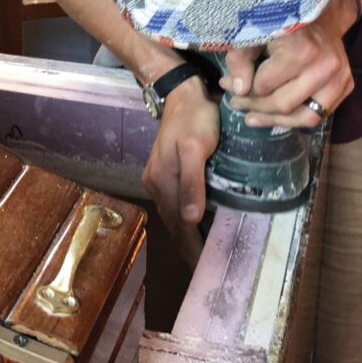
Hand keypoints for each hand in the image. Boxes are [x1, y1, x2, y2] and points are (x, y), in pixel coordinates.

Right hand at [141, 76, 218, 267]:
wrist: (182, 92)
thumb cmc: (194, 118)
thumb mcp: (195, 148)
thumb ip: (192, 182)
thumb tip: (192, 219)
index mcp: (162, 182)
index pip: (178, 225)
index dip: (191, 248)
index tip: (203, 269)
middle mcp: (156, 184)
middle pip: (174, 224)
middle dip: (188, 247)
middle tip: (205, 269)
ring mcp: (158, 178)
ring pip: (174, 215)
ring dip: (187, 235)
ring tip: (204, 253)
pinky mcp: (165, 171)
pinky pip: (175, 203)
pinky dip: (186, 219)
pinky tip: (198, 223)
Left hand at [221, 0, 354, 128]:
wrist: (321, 15)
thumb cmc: (282, 23)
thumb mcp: (253, 34)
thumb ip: (240, 60)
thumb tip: (238, 90)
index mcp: (301, 50)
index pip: (263, 87)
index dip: (241, 89)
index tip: (226, 84)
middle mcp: (325, 66)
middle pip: (283, 105)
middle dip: (254, 107)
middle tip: (236, 103)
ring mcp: (340, 78)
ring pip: (305, 117)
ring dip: (275, 120)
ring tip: (252, 118)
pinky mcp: (346, 85)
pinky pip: (319, 115)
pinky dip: (296, 119)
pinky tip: (276, 116)